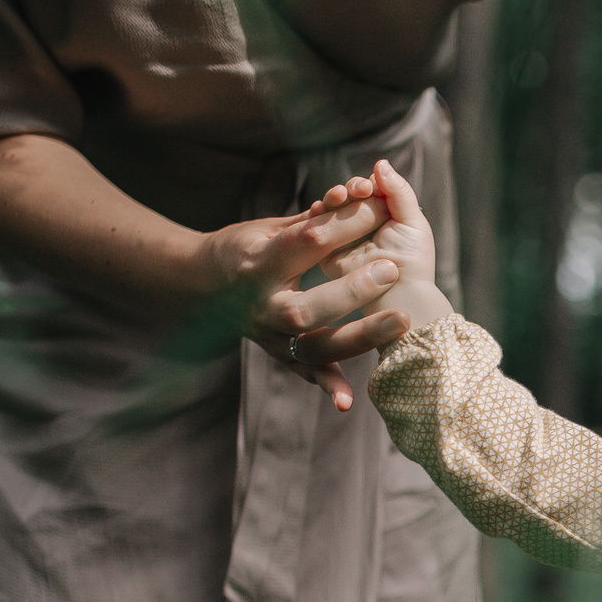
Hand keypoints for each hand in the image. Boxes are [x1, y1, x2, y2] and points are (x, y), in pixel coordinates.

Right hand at [200, 181, 409, 411]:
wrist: (201, 285)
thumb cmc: (245, 248)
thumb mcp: (268, 228)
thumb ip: (311, 223)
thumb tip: (355, 201)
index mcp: (259, 259)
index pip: (307, 241)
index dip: (345, 225)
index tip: (382, 209)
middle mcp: (262, 301)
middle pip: (307, 304)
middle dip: (351, 288)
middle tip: (391, 269)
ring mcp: (268, 332)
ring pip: (312, 343)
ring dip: (357, 336)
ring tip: (399, 321)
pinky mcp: (277, 353)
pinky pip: (303, 371)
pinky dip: (326, 385)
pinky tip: (347, 401)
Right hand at [317, 160, 455, 335]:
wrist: (400, 294)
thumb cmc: (413, 260)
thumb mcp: (412, 221)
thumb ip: (399, 191)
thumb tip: (380, 163)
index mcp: (384, 213)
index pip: (370, 187)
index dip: (367, 183)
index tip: (370, 186)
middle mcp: (363, 223)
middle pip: (348, 195)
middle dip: (349, 189)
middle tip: (358, 191)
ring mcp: (345, 237)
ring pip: (333, 207)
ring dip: (334, 197)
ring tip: (339, 197)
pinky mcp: (328, 252)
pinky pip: (318, 226)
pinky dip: (318, 214)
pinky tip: (321, 208)